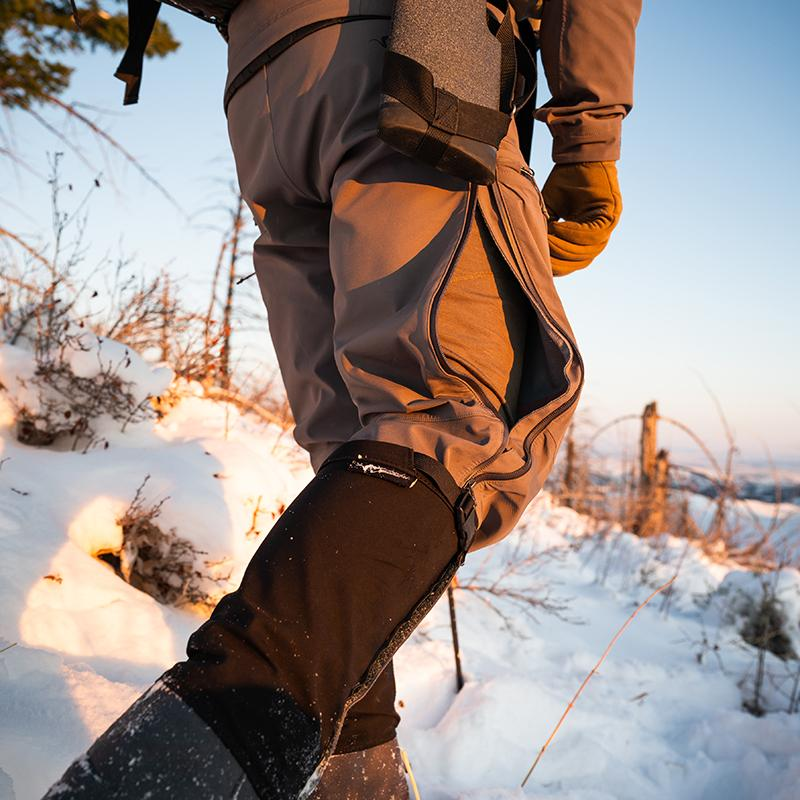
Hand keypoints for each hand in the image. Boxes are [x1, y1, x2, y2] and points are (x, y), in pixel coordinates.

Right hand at [541, 161, 621, 275]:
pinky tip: (557, 228)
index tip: (539, 264)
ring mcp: (608, 224)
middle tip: (540, 255)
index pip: (575, 259)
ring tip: (546, 241)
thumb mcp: (551, 207)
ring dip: (564, 247)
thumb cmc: (566, 179)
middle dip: (559, 260)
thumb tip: (532, 249)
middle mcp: (601, 232)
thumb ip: (545, 227)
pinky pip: (592, 234)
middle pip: (582, 259)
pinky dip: (572, 234)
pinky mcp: (611, 213)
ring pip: (587, 250)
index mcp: (588, 233)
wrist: (581, 153)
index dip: (558, 265)